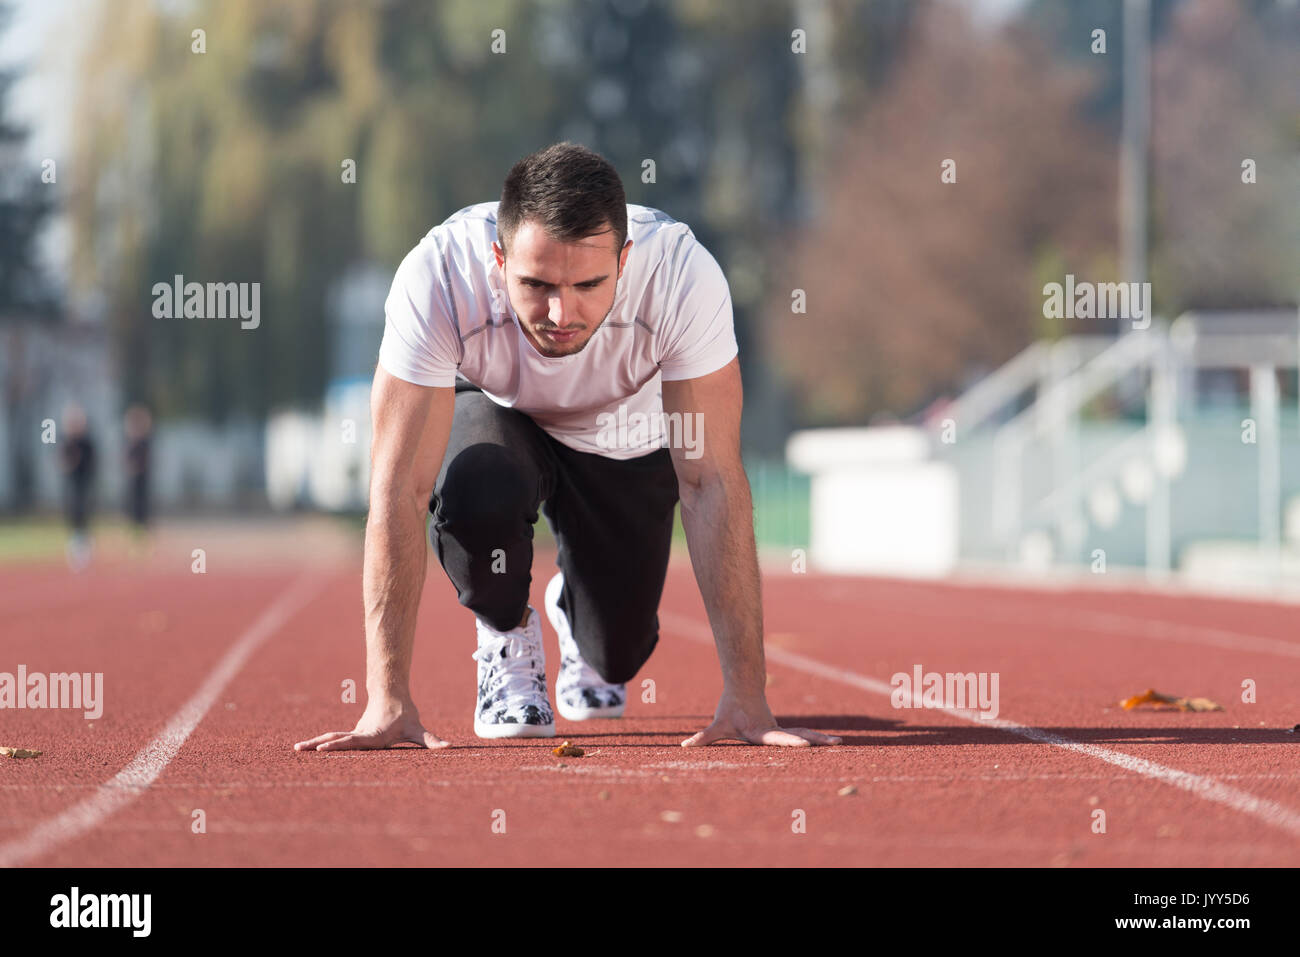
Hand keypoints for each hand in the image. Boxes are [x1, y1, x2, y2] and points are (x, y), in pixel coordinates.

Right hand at [294, 695, 449, 750]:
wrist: (392, 695)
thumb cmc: (405, 715)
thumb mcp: (418, 729)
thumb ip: (432, 740)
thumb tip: (450, 747)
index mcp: (371, 736)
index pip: (352, 742)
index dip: (337, 746)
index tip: (322, 748)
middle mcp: (359, 735)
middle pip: (336, 740)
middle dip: (318, 745)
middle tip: (299, 749)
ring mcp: (354, 734)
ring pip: (331, 738)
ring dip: (314, 744)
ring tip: (295, 749)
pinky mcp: (352, 735)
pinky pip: (334, 740)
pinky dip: (319, 744)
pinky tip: (306, 750)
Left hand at [681, 691, 841, 746]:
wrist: (743, 690)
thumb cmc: (730, 710)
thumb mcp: (717, 725)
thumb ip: (703, 737)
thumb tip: (685, 745)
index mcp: (761, 732)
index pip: (777, 739)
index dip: (790, 743)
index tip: (804, 745)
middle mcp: (775, 730)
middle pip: (799, 735)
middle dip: (817, 740)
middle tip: (836, 743)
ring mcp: (782, 729)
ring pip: (805, 733)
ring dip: (822, 738)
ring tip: (841, 743)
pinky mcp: (784, 730)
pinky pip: (804, 734)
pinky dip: (817, 738)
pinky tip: (833, 743)